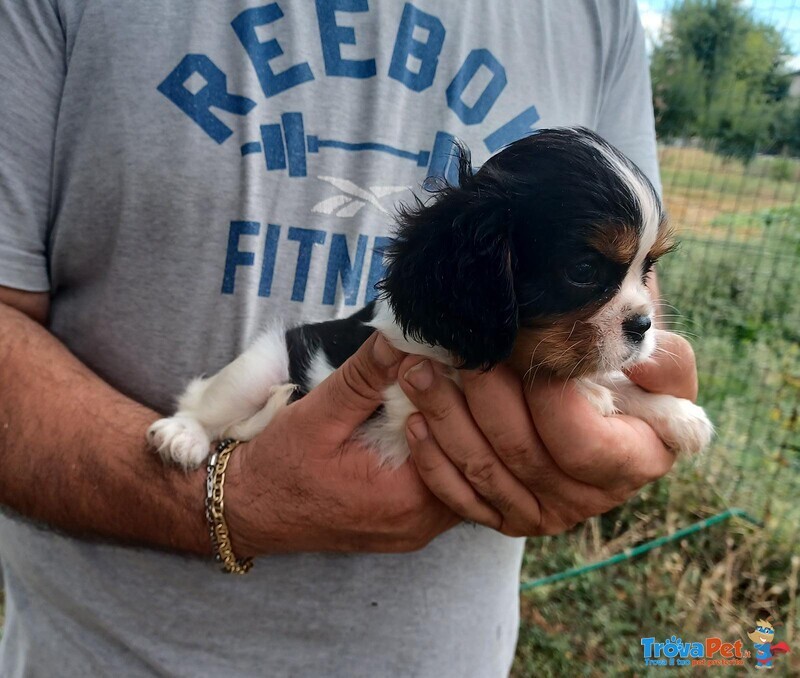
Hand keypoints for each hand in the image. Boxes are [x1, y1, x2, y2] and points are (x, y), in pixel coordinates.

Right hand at [224, 333, 457, 555]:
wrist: (249, 512)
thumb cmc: (278, 467)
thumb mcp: (318, 414)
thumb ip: (364, 377)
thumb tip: (401, 338)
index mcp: (405, 497)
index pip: (460, 439)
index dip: (457, 394)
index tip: (446, 357)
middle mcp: (421, 523)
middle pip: (470, 461)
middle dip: (465, 412)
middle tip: (452, 368)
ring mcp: (417, 531)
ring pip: (463, 477)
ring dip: (457, 434)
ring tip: (443, 390)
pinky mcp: (409, 528)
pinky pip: (444, 489)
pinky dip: (442, 454)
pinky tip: (430, 423)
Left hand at [397, 333, 694, 536]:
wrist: (596, 401)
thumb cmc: (627, 372)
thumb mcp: (658, 358)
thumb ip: (660, 360)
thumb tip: (637, 361)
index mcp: (637, 461)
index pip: (581, 443)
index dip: (546, 399)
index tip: (519, 348)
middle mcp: (592, 497)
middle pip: (524, 455)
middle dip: (483, 398)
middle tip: (454, 350)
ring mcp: (546, 512)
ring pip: (486, 473)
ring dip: (445, 420)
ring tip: (418, 373)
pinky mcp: (507, 515)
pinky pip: (462, 500)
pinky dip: (434, 461)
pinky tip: (414, 421)